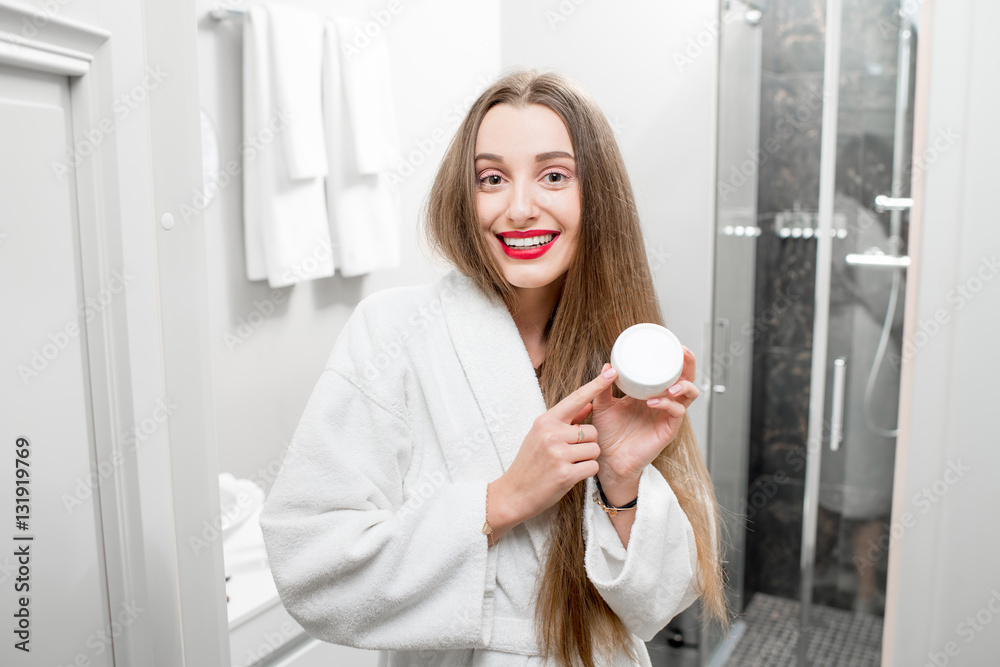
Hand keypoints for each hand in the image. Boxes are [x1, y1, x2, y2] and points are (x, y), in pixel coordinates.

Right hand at [492, 366, 616, 524]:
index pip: (576, 398)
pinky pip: (593, 467)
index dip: (596, 385)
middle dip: (588, 443)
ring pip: (595, 449)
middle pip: (592, 431)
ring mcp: (558, 453)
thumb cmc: (529, 463)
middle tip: (569, 454)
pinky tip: (570, 475)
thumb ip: (566, 420)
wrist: (513, 493)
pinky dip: (586, 472)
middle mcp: (552, 433)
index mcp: (545, 420)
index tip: (611, 372)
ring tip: (568, 464)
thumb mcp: (541, 435)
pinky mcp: (565, 473)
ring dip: (588, 459)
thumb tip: (589, 403)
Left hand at [589, 345, 699, 484]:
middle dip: (689, 364)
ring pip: (689, 395)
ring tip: (670, 384)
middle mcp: (663, 402)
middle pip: (686, 378)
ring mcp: (667, 415)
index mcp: (649, 393)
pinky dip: (667, 404)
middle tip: (683, 352)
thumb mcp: (603, 406)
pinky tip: (653, 402)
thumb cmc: (607, 434)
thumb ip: (603, 387)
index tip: (671, 341)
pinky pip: (676, 413)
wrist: (607, 459)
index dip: (675, 357)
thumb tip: (607, 365)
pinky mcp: (668, 430)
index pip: (669, 371)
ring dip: (683, 385)